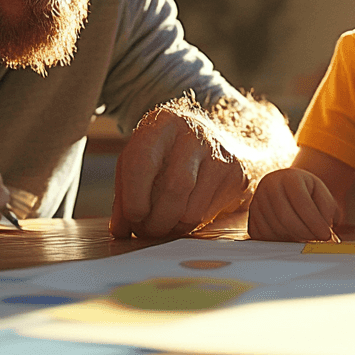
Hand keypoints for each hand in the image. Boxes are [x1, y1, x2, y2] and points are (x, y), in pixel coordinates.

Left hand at [110, 104, 248, 237]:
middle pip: (173, 188)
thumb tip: (119, 230)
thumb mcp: (139, 162)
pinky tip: (182, 218)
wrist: (211, 140)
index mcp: (162, 124)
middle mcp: (193, 133)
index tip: (132, 217)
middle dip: (155, 221)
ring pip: (191, 209)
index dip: (134, 196)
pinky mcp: (235, 174)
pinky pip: (208, 215)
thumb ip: (124, 194)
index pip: (143, 160)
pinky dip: (190, 226)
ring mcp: (219, 153)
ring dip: (171, 228)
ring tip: (162, 227)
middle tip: (145, 231)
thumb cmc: (167, 154)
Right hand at [247, 168, 338, 241]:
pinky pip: (264, 236)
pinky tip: (291, 237)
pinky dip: (279, 241)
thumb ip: (326, 210)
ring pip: (275, 228)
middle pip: (286, 217)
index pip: (301, 202)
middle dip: (304, 233)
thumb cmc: (307, 191)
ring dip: (293, 238)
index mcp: (289, 177)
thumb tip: (325, 232)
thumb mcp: (322, 194)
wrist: (287, 186)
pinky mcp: (252, 216)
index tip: (326, 234)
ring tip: (306, 236)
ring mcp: (257, 201)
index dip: (315, 222)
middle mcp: (269, 186)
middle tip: (317, 239)